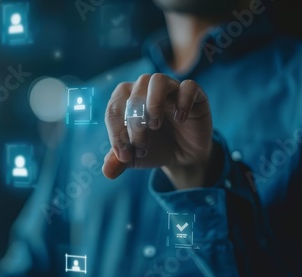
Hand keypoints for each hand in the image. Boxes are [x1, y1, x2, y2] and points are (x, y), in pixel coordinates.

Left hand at [102, 73, 214, 189]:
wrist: (182, 155)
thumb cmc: (153, 148)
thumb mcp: (134, 158)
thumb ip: (119, 161)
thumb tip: (107, 171)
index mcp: (126, 100)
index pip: (114, 108)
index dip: (116, 133)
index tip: (124, 156)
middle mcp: (146, 89)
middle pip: (134, 95)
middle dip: (134, 125)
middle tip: (141, 148)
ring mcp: (170, 89)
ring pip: (157, 80)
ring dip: (153, 104)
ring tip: (154, 125)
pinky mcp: (194, 94)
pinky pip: (188, 87)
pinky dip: (183, 101)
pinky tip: (180, 119)